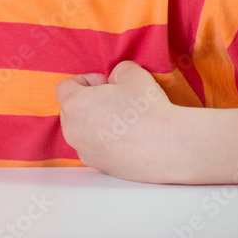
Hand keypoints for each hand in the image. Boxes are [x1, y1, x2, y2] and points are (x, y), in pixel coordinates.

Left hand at [56, 61, 176, 182]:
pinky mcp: (100, 166)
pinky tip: (129, 138)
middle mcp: (73, 130)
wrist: (171, 146)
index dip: (86, 81)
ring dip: (96, 123)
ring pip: (82, 131)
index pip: (65, 87)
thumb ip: (118, 70)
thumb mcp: (133, 74)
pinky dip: (106, 142)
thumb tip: (116, 78)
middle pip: (71, 110)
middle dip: (89, 102)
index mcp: (74, 105)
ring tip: (124, 120)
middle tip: (115, 100)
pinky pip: (95, 149)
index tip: (106, 83)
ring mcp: (85, 151)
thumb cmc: (149, 109)